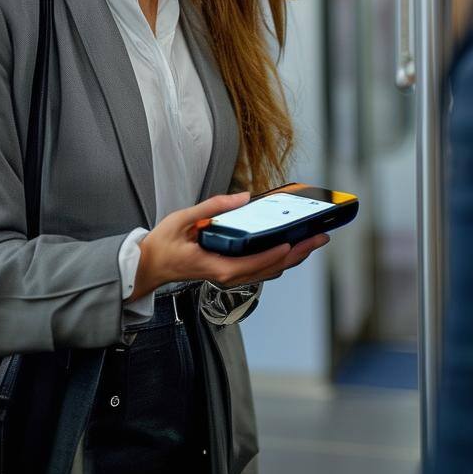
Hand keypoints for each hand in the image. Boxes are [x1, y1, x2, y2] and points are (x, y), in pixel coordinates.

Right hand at [129, 191, 329, 301]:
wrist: (150, 267)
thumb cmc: (164, 245)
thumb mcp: (183, 219)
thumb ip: (212, 207)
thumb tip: (242, 197)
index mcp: (218, 266)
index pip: (257, 262)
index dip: (280, 252)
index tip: (298, 240)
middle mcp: (229, 276)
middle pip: (272, 268)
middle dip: (299, 253)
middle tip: (321, 236)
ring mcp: (232, 276)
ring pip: (271, 271)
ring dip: (294, 257)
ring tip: (313, 240)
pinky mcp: (232, 272)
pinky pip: (262, 268)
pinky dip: (280, 258)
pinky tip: (290, 245)